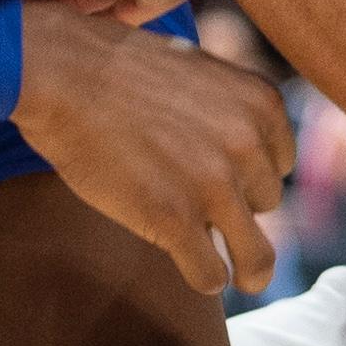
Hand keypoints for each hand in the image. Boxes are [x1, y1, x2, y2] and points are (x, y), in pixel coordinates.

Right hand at [11, 0, 292, 294]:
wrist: (65, 72)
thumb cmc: (119, 68)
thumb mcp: (199, 71)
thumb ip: (231, 108)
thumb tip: (247, 150)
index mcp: (260, 104)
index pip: (280, 163)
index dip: (250, 175)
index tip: (224, 178)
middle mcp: (247, 145)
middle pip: (265, 204)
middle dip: (235, 206)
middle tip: (194, 199)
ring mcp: (213, 186)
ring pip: (256, 257)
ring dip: (237, 263)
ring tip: (226, 271)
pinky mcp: (174, 219)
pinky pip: (210, 275)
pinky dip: (203, 277)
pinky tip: (188, 267)